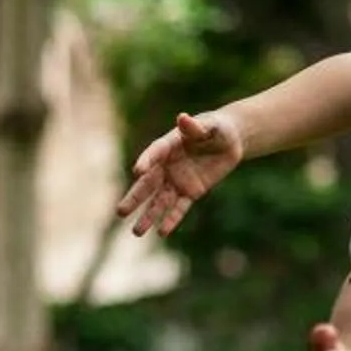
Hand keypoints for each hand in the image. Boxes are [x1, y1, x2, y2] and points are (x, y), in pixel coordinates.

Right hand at [117, 108, 242, 236]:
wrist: (230, 141)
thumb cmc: (218, 128)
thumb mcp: (211, 126)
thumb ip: (196, 127)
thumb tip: (182, 118)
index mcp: (169, 145)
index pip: (154, 153)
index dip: (146, 160)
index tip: (138, 170)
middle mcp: (168, 165)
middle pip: (148, 184)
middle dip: (135, 198)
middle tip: (120, 211)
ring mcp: (178, 180)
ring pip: (160, 201)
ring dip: (149, 216)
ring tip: (137, 232)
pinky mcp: (191, 192)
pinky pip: (180, 208)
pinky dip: (172, 219)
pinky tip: (162, 232)